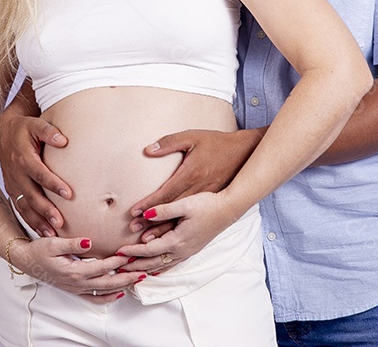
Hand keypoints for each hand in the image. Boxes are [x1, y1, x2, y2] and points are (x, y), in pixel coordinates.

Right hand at [0, 101, 69, 236]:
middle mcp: (17, 174)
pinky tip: (43, 233)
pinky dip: (31, 222)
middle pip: (32, 195)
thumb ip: (49, 131)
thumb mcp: (35, 124)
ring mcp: (13, 184)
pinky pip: (21, 209)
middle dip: (46, 210)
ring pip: (25, 206)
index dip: (53, 184)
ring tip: (53, 234)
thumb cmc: (24, 128)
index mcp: (23, 158)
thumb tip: (64, 140)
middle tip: (60, 222)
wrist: (3, 133)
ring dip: (38, 221)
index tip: (69, 194)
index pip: (40, 173)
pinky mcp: (13, 191)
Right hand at [16, 237, 146, 302]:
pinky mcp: (75, 289)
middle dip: (127, 278)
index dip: (117, 262)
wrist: (26, 261)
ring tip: (137, 280)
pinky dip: (109, 297)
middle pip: (107, 283)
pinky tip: (119, 292)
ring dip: (122, 286)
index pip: (101, 267)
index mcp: (74, 271)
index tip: (130, 255)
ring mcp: (76, 288)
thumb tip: (88, 242)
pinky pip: (95, 297)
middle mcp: (77, 283)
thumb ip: (72, 243)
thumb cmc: (39, 251)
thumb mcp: (53, 243)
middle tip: (143, 272)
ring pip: (104, 291)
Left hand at [116, 192, 240, 273]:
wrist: (228, 210)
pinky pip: (171, 263)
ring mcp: (187, 252)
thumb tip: (145, 214)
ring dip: (145, 268)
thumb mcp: (185, 204)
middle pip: (153, 262)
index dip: (133, 251)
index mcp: (178, 240)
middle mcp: (182, 250)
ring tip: (131, 271)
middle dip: (135, 265)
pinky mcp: (191, 249)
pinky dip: (159, 268)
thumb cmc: (207, 205)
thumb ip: (164, 210)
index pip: (149, 250)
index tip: (118, 252)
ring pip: (162, 265)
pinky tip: (154, 269)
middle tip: (118, 268)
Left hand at [128, 129, 260, 237]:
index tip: (134, 212)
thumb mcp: (192, 137)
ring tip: (146, 240)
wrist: (243, 153)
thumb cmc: (217, 143)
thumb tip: (148, 150)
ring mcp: (206, 198)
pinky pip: (193, 219)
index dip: (148, 204)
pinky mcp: (211, 201)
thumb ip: (169, 143)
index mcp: (191, 175)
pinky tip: (169, 238)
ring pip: (182, 220)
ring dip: (163, 231)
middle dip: (151, 222)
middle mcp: (197, 191)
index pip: (165, 194)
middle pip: (171, 211)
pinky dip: (179, 230)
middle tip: (134, 230)